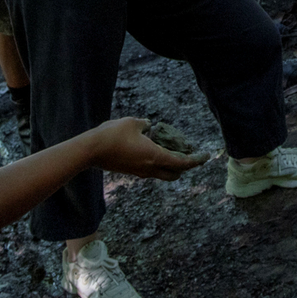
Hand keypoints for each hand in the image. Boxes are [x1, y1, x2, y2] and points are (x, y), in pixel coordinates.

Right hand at [83, 117, 209, 178]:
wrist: (91, 151)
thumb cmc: (112, 134)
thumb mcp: (132, 123)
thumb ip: (145, 124)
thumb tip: (149, 126)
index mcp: (154, 156)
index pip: (182, 163)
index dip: (196, 160)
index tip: (206, 157)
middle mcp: (149, 168)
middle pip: (174, 174)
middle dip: (185, 168)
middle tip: (190, 156)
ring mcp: (139, 172)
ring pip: (162, 174)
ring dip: (170, 167)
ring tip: (172, 153)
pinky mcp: (130, 171)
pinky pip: (150, 171)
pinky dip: (158, 165)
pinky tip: (153, 152)